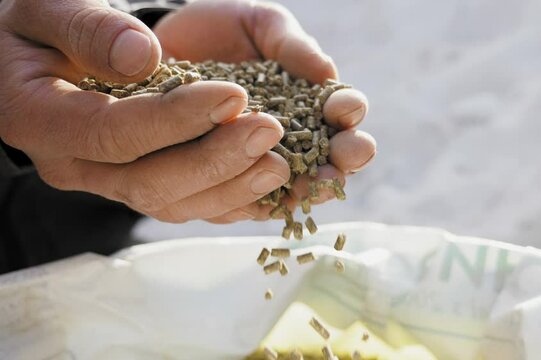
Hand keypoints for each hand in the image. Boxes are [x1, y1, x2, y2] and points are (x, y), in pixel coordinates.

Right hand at [0, 0, 288, 221]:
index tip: (233, 96)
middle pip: (150, 184)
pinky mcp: (145, 186)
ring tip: (282, 162)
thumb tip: (143, 56)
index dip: (174, 121)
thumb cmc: (50, 27)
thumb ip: (91, 27)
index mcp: (40, 120)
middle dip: (215, 160)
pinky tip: (276, 189)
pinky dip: (237, 201)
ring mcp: (113, 183)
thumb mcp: (54, 6)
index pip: (113, 134)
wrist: (54, 56)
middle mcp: (77, 165)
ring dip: (233, 188)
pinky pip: (192, 207)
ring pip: (175, 204)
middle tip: (269, 130)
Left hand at [152, 0, 376, 222]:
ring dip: (299, 189)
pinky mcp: (213, 188)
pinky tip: (254, 198)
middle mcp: (288, 144)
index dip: (348, 114)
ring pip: (281, 191)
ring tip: (306, 182)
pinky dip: (246, 203)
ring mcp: (252, 169)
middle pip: (323, 164)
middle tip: (349, 155)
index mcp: (308, 107)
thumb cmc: (224, 33)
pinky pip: (233, 207)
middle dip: (340, 162)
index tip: (345, 107)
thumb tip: (326, 73)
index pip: (338, 116)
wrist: (167, 46)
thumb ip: (292, 46)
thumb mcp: (261, 26)